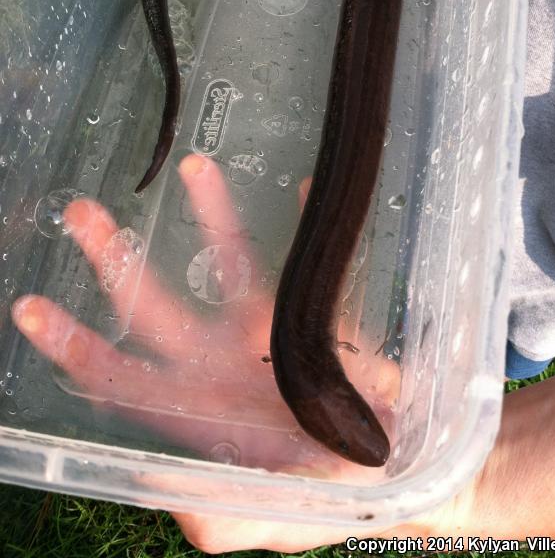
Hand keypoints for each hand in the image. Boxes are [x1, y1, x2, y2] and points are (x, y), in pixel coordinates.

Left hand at [12, 153, 404, 549]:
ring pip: (227, 264)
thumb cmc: (321, 503)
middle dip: (114, 259)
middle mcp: (216, 362)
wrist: (387, 473)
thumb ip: (220, 517)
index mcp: (196, 410)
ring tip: (195, 164)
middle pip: (154, 305)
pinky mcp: (310, 317)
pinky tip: (309, 188)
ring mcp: (261, 332)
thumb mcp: (266, 521)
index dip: (77, 345)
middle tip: (80, 213)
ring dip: (211, 213)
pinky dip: (309, 226)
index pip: (122, 377)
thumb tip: (165, 490)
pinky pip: (310, 264)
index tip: (32, 309)